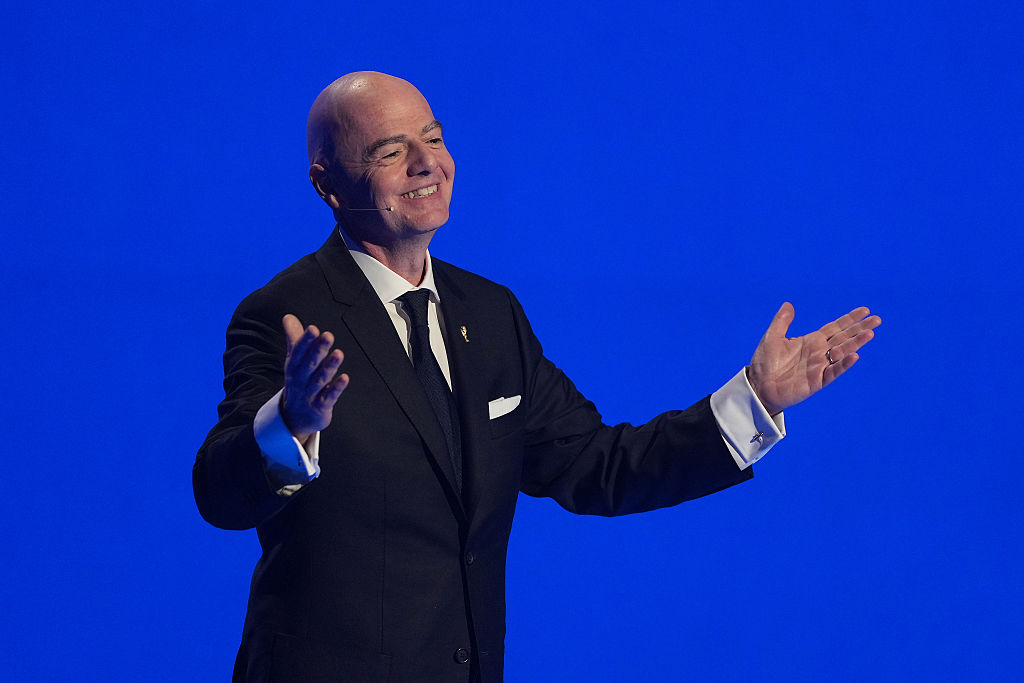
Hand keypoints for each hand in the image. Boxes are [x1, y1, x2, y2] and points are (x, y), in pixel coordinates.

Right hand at [280, 314, 349, 442]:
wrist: (294, 417)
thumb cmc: (299, 383)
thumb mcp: (294, 361)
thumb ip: (295, 339)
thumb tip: (288, 317)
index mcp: (294, 366)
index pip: (298, 352)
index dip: (305, 340)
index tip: (313, 329)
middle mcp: (300, 379)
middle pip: (309, 364)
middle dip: (318, 349)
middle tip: (328, 336)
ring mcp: (310, 394)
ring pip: (319, 379)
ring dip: (329, 366)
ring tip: (339, 354)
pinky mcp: (321, 406)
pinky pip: (329, 397)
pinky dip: (336, 388)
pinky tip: (345, 378)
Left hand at [747, 302, 880, 415]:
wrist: (758, 386)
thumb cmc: (764, 363)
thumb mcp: (772, 337)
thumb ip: (782, 321)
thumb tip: (789, 304)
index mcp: (811, 341)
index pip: (835, 327)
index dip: (849, 319)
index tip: (865, 311)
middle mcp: (819, 352)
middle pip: (844, 338)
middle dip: (860, 328)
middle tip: (877, 320)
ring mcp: (819, 367)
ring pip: (842, 353)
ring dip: (856, 343)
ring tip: (870, 333)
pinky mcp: (817, 381)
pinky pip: (833, 371)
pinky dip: (843, 364)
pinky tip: (854, 356)